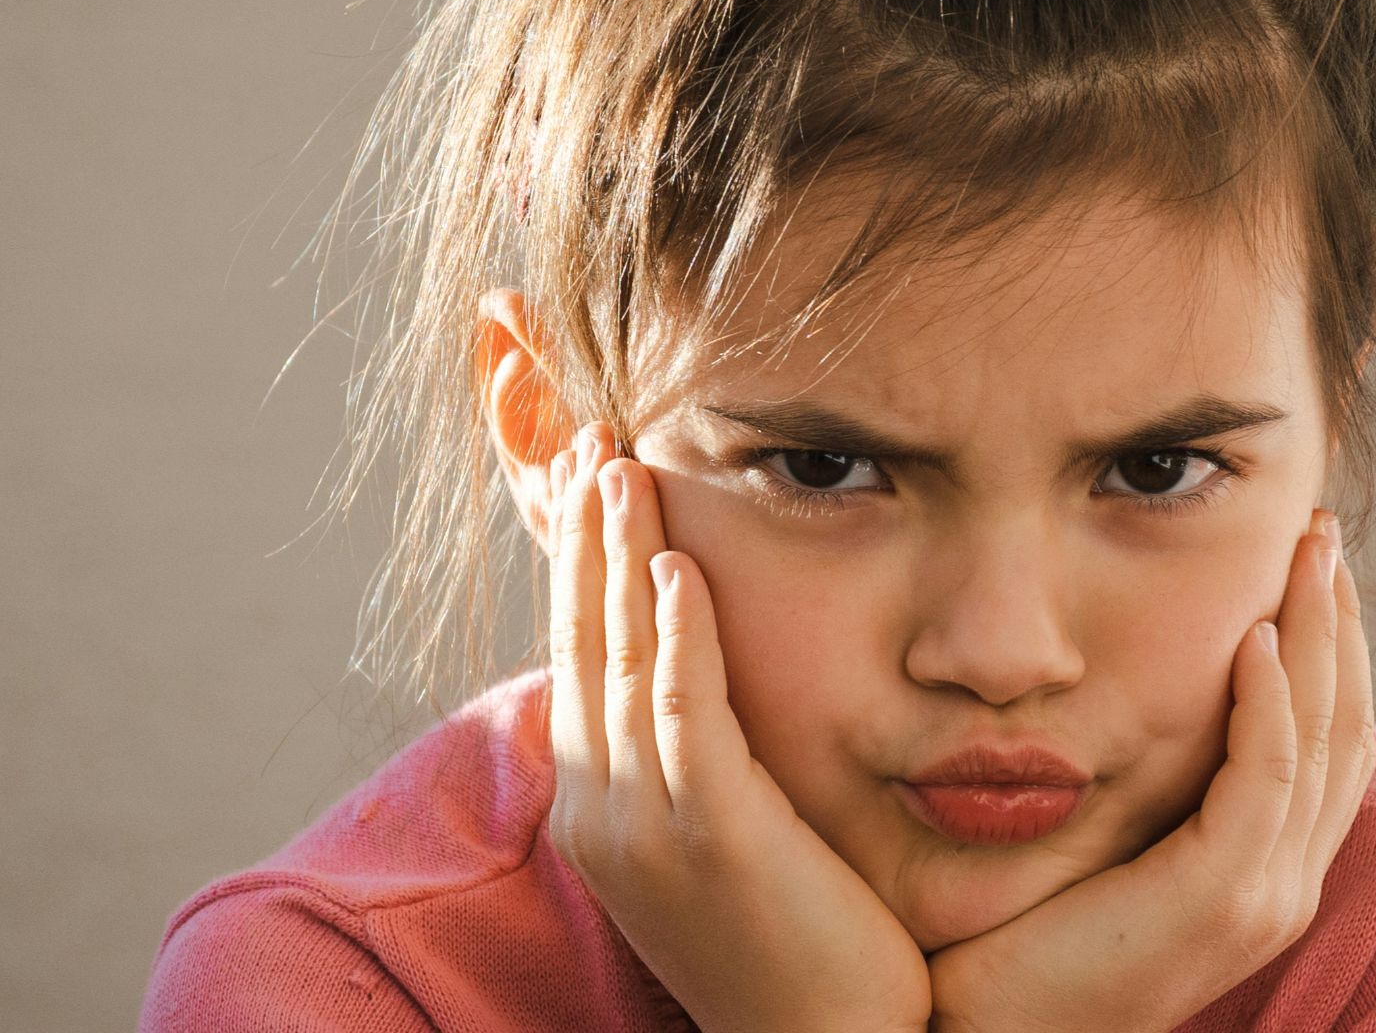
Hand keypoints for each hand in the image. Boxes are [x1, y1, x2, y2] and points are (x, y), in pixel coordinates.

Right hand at [543, 422, 931, 1032]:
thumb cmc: (791, 939)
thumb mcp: (723, 834)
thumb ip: (699, 752)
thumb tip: (698, 674)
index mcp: (599, 807)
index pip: (579, 656)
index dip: (581, 565)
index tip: (591, 477)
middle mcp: (600, 811)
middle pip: (582, 643)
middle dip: (585, 538)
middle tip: (590, 440)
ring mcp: (645, 827)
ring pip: (621, 663)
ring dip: (619, 557)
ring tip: (620, 465)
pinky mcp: (709, 837)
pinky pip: (684, 716)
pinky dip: (677, 637)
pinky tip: (677, 564)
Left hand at [926, 509, 1375, 1032]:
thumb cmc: (1023, 943)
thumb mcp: (1104, 848)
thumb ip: (1142, 786)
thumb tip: (1132, 692)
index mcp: (1264, 872)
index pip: (1328, 742)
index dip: (1330, 650)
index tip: (1309, 566)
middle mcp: (1284, 884)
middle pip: (1345, 727)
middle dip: (1339, 621)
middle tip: (1324, 530)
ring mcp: (1263, 895)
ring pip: (1321, 738)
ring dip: (1318, 635)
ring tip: (1306, 551)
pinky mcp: (1220, 896)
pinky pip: (1267, 777)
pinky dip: (1270, 700)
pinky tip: (1254, 634)